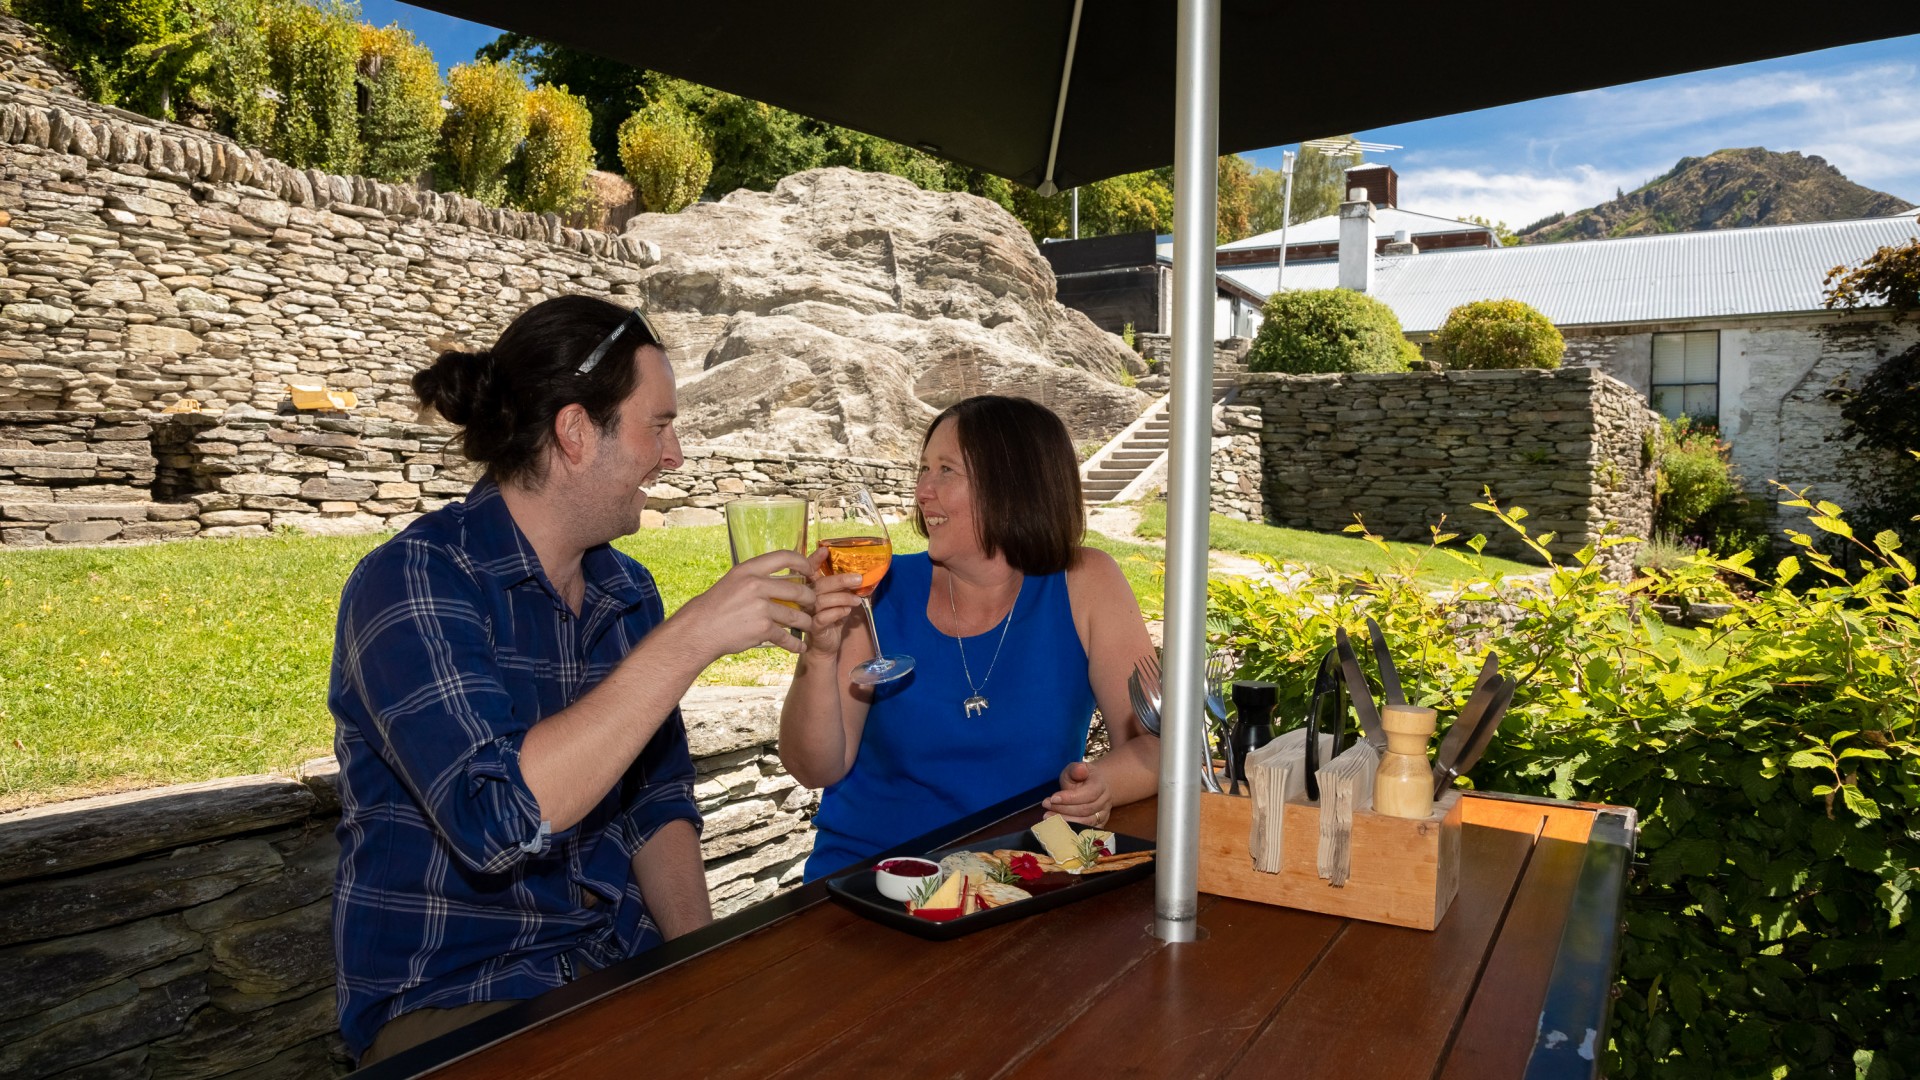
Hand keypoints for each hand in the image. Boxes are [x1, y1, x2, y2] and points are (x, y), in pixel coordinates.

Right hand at [671, 549, 815, 658]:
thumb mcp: (734, 582)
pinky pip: (787, 637)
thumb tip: (784, 580)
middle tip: (813, 604)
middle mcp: (756, 585)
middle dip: (810, 600)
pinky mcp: (762, 629)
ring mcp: (760, 607)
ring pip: (796, 616)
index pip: (785, 556)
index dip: (803, 562)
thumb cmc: (717, 606)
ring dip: (806, 623)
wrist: (700, 630)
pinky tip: (800, 646)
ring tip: (809, 626)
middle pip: (798, 590)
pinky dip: (796, 644)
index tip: (811, 571)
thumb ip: (757, 579)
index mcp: (749, 569)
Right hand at [798, 547, 865, 657]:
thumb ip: (844, 588)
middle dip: (840, 580)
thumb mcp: (839, 600)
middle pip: (819, 584)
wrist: (825, 646)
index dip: (814, 560)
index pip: (808, 571)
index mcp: (810, 588)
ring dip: (842, 598)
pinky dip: (836, 612)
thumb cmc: (832, 619)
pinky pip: (822, 617)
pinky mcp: (812, 628)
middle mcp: (805, 599)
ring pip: (821, 600)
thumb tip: (863, 575)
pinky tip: (846, 611)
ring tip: (857, 600)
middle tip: (858, 579)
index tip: (825, 550)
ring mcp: (807, 613)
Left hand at [1043, 761, 1112, 826]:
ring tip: (1049, 816)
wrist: (1094, 785)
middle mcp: (1105, 801)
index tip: (1052, 798)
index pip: (1088, 794)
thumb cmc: (1081, 778)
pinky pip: (1087, 831)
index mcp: (1100, 785)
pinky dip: (1073, 829)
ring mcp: (1103, 814)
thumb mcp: (1076, 769)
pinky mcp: (1099, 824)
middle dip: (1064, 809)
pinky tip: (1059, 826)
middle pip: (1085, 809)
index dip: (1070, 798)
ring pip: (1086, 822)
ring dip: (1066, 820)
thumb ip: (1076, 770)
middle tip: (1046, 806)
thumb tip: (1080, 770)